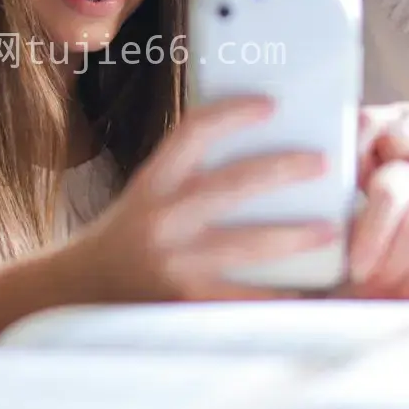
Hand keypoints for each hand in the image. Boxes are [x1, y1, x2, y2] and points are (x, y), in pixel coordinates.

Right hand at [54, 97, 339, 303]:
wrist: (78, 293)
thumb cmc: (124, 240)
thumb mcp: (147, 196)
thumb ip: (189, 178)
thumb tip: (258, 159)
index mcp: (153, 183)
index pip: (193, 132)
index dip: (233, 114)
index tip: (270, 105)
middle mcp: (162, 219)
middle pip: (233, 184)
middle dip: (284, 170)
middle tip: (322, 162)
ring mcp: (176, 263)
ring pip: (248, 244)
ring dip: (295, 236)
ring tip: (329, 229)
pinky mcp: (187, 303)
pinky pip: (245, 298)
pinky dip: (280, 295)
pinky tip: (309, 290)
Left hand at [344, 160, 408, 299]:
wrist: (397, 269)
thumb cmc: (367, 254)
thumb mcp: (346, 236)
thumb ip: (341, 231)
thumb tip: (330, 235)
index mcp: (397, 174)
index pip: (390, 195)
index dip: (372, 239)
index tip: (357, 271)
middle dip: (393, 269)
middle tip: (377, 291)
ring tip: (397, 297)